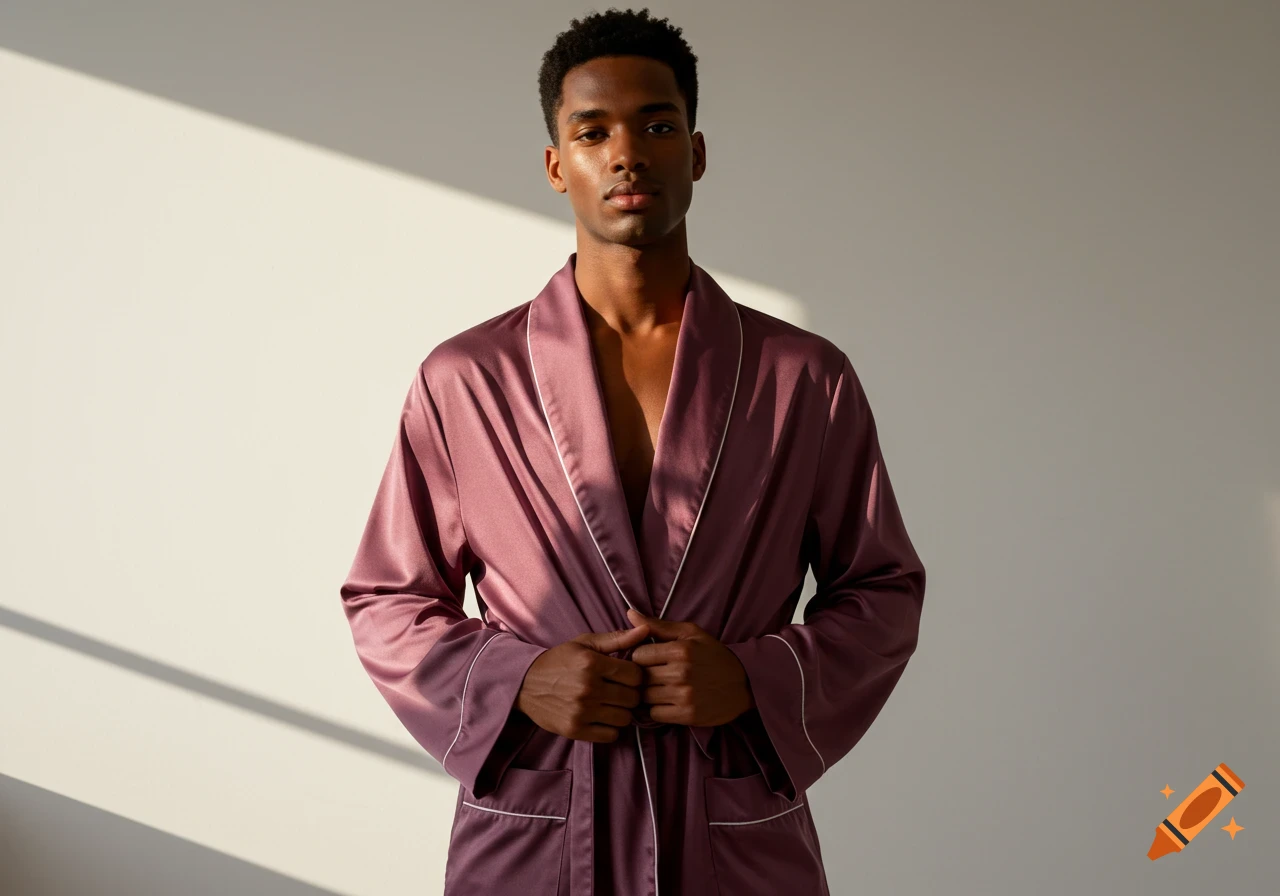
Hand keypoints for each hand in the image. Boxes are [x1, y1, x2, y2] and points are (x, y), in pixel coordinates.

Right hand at [515, 621, 649, 742]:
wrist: (525, 684)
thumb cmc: (559, 661)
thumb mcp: (585, 643)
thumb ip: (618, 638)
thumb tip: (646, 630)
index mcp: (592, 663)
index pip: (636, 675)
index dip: (634, 675)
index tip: (625, 675)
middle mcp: (587, 687)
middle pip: (633, 698)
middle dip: (630, 694)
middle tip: (618, 690)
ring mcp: (581, 711)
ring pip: (625, 718)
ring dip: (621, 712)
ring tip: (609, 703)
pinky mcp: (575, 730)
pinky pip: (611, 735)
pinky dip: (610, 728)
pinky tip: (601, 716)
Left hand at [626, 608, 754, 726]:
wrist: (744, 683)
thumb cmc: (713, 655)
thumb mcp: (690, 633)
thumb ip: (658, 625)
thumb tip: (629, 614)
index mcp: (680, 649)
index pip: (638, 655)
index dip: (642, 657)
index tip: (651, 660)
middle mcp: (681, 672)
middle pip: (640, 677)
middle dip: (644, 676)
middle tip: (656, 675)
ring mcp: (684, 695)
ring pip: (645, 697)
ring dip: (650, 693)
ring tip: (662, 688)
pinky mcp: (688, 715)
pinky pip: (655, 714)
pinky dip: (658, 709)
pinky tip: (668, 701)